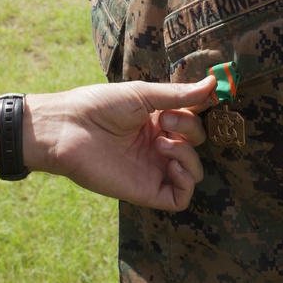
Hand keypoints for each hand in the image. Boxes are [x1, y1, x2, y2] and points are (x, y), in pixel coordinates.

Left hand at [24, 76, 216, 210]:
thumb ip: (179, 95)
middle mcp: (158, 144)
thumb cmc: (99, 105)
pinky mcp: (146, 190)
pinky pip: (181, 196)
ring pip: (194, 170)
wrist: (68, 129)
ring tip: (162, 143)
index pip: (194, 118)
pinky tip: (173, 164)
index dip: (202, 110)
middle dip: (189, 128)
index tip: (206, 97)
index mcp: (157, 120)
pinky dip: (187, 181)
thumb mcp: (143, 95)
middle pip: (197, 142)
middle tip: (164, 120)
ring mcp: (153, 168)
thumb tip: (214, 85)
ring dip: (188, 154)